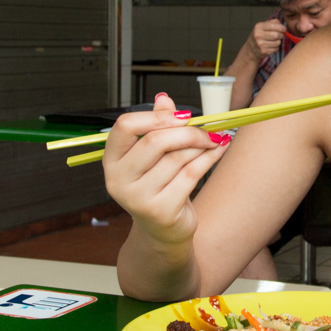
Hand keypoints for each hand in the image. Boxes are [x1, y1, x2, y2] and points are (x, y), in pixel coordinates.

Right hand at [102, 94, 229, 247]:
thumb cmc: (158, 186)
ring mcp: (138, 198)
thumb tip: (164, 97)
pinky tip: (219, 149)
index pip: (125, 126)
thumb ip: (156, 127)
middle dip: (187, 132)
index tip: (183, 116)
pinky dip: (209, 158)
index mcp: (111, 161)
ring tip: (213, 140)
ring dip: (201, 146)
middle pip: (154, 142)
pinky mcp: (161, 211)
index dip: (156, 116)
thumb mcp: (153, 157)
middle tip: (207, 130)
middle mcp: (118, 180)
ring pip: (177, 158)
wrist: (162, 233)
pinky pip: (191, 174)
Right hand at [244, 20, 286, 60]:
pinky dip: (276, 47)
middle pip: (277, 35)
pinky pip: (276, 49)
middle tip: (280, 35)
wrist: (250, 49)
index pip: (274, 26)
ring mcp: (260, 44)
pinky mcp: (264, 51)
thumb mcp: (263, 26)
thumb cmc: (259, 35)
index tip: (284, 29)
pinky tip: (271, 46)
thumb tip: (281, 25)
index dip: (282, 28)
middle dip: (281, 35)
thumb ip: (272, 22)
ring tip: (274, 41)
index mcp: (259, 27)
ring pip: (278, 42)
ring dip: (278, 41)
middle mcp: (258, 35)